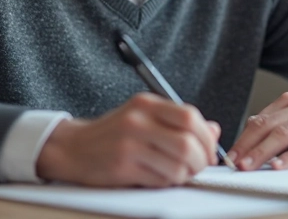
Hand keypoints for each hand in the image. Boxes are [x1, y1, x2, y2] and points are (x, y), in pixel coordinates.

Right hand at [35, 92, 220, 186]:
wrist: (72, 148)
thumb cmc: (113, 134)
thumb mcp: (145, 118)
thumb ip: (179, 123)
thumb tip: (215, 130)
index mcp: (147, 104)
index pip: (190, 117)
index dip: (207, 138)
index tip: (210, 151)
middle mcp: (138, 120)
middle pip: (187, 142)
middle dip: (200, 161)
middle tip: (197, 167)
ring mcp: (129, 143)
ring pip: (176, 165)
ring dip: (184, 175)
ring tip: (176, 173)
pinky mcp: (122, 166)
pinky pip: (159, 179)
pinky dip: (167, 182)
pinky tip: (158, 177)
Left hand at [227, 92, 287, 170]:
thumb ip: (280, 126)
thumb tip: (248, 139)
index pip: (261, 120)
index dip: (243, 138)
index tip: (230, 157)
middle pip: (270, 126)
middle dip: (249, 146)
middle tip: (235, 163)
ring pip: (286, 134)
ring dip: (264, 152)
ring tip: (250, 166)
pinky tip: (279, 166)